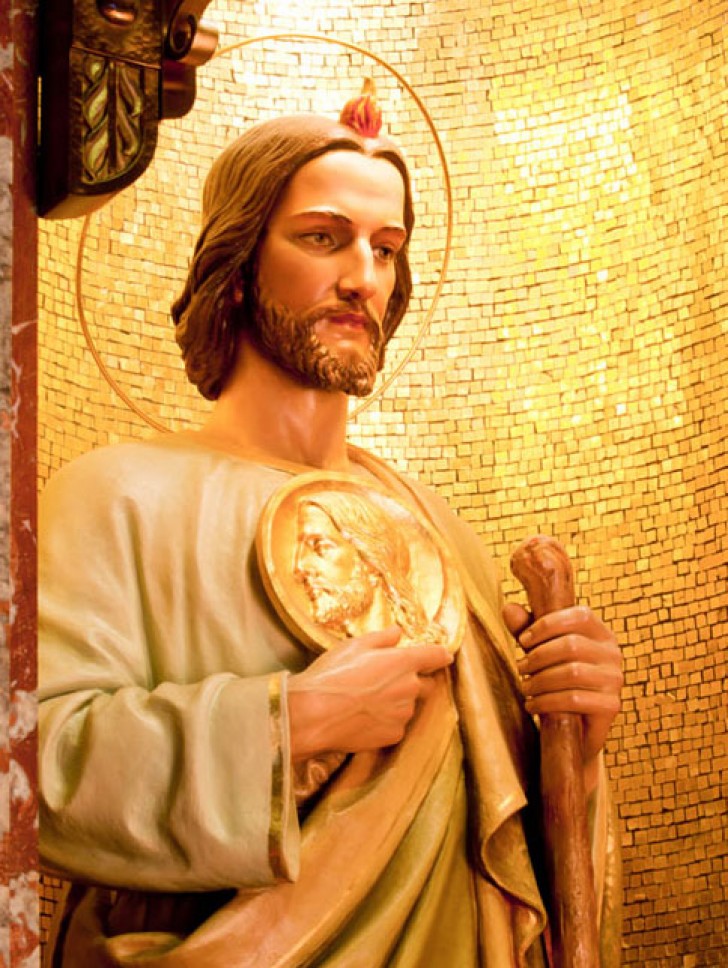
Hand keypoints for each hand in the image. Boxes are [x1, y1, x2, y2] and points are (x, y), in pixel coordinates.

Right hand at [287, 626, 452, 759]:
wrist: (315, 714)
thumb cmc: (333, 675)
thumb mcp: (354, 646)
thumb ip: (381, 638)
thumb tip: (397, 632)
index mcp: (403, 662)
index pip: (435, 655)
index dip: (441, 655)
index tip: (444, 656)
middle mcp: (410, 688)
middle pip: (425, 685)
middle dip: (413, 682)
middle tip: (387, 681)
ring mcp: (403, 714)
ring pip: (407, 706)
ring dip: (396, 703)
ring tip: (366, 701)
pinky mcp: (393, 735)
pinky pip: (395, 726)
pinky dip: (385, 722)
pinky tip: (363, 718)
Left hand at [503, 603, 622, 788]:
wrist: (574, 728)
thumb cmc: (557, 681)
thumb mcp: (540, 652)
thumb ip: (526, 629)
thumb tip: (509, 608)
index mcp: (600, 633)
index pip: (580, 615)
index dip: (548, 624)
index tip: (523, 640)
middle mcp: (613, 654)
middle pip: (572, 645)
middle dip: (538, 656)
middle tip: (520, 667)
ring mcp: (615, 680)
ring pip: (572, 672)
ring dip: (539, 680)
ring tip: (524, 686)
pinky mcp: (611, 706)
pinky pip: (574, 699)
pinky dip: (546, 702)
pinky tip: (532, 705)